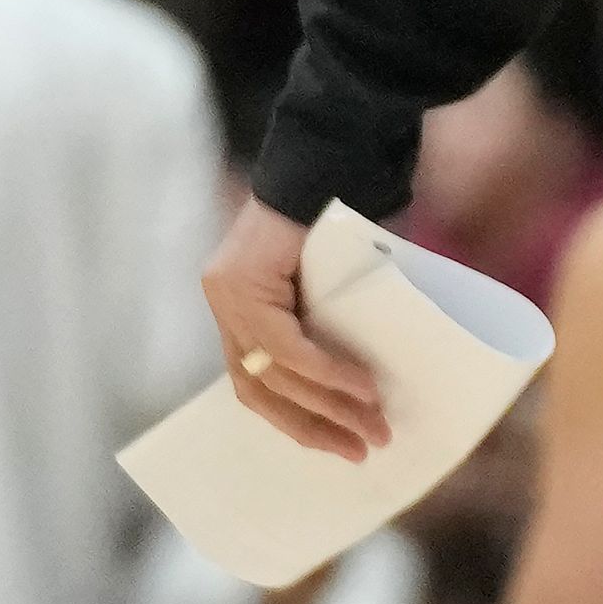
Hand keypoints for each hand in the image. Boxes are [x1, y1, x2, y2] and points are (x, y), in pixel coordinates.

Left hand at [201, 198, 389, 459]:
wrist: (335, 154)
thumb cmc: (348, 211)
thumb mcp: (340, 283)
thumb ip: (339, 323)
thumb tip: (378, 381)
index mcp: (243, 307)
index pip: (262, 384)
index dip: (301, 421)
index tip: (343, 446)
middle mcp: (224, 305)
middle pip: (260, 392)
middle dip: (315, 427)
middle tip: (364, 449)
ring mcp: (225, 296)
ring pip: (272, 376)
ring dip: (327, 408)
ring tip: (373, 426)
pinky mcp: (239, 285)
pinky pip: (283, 346)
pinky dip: (325, 372)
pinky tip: (361, 388)